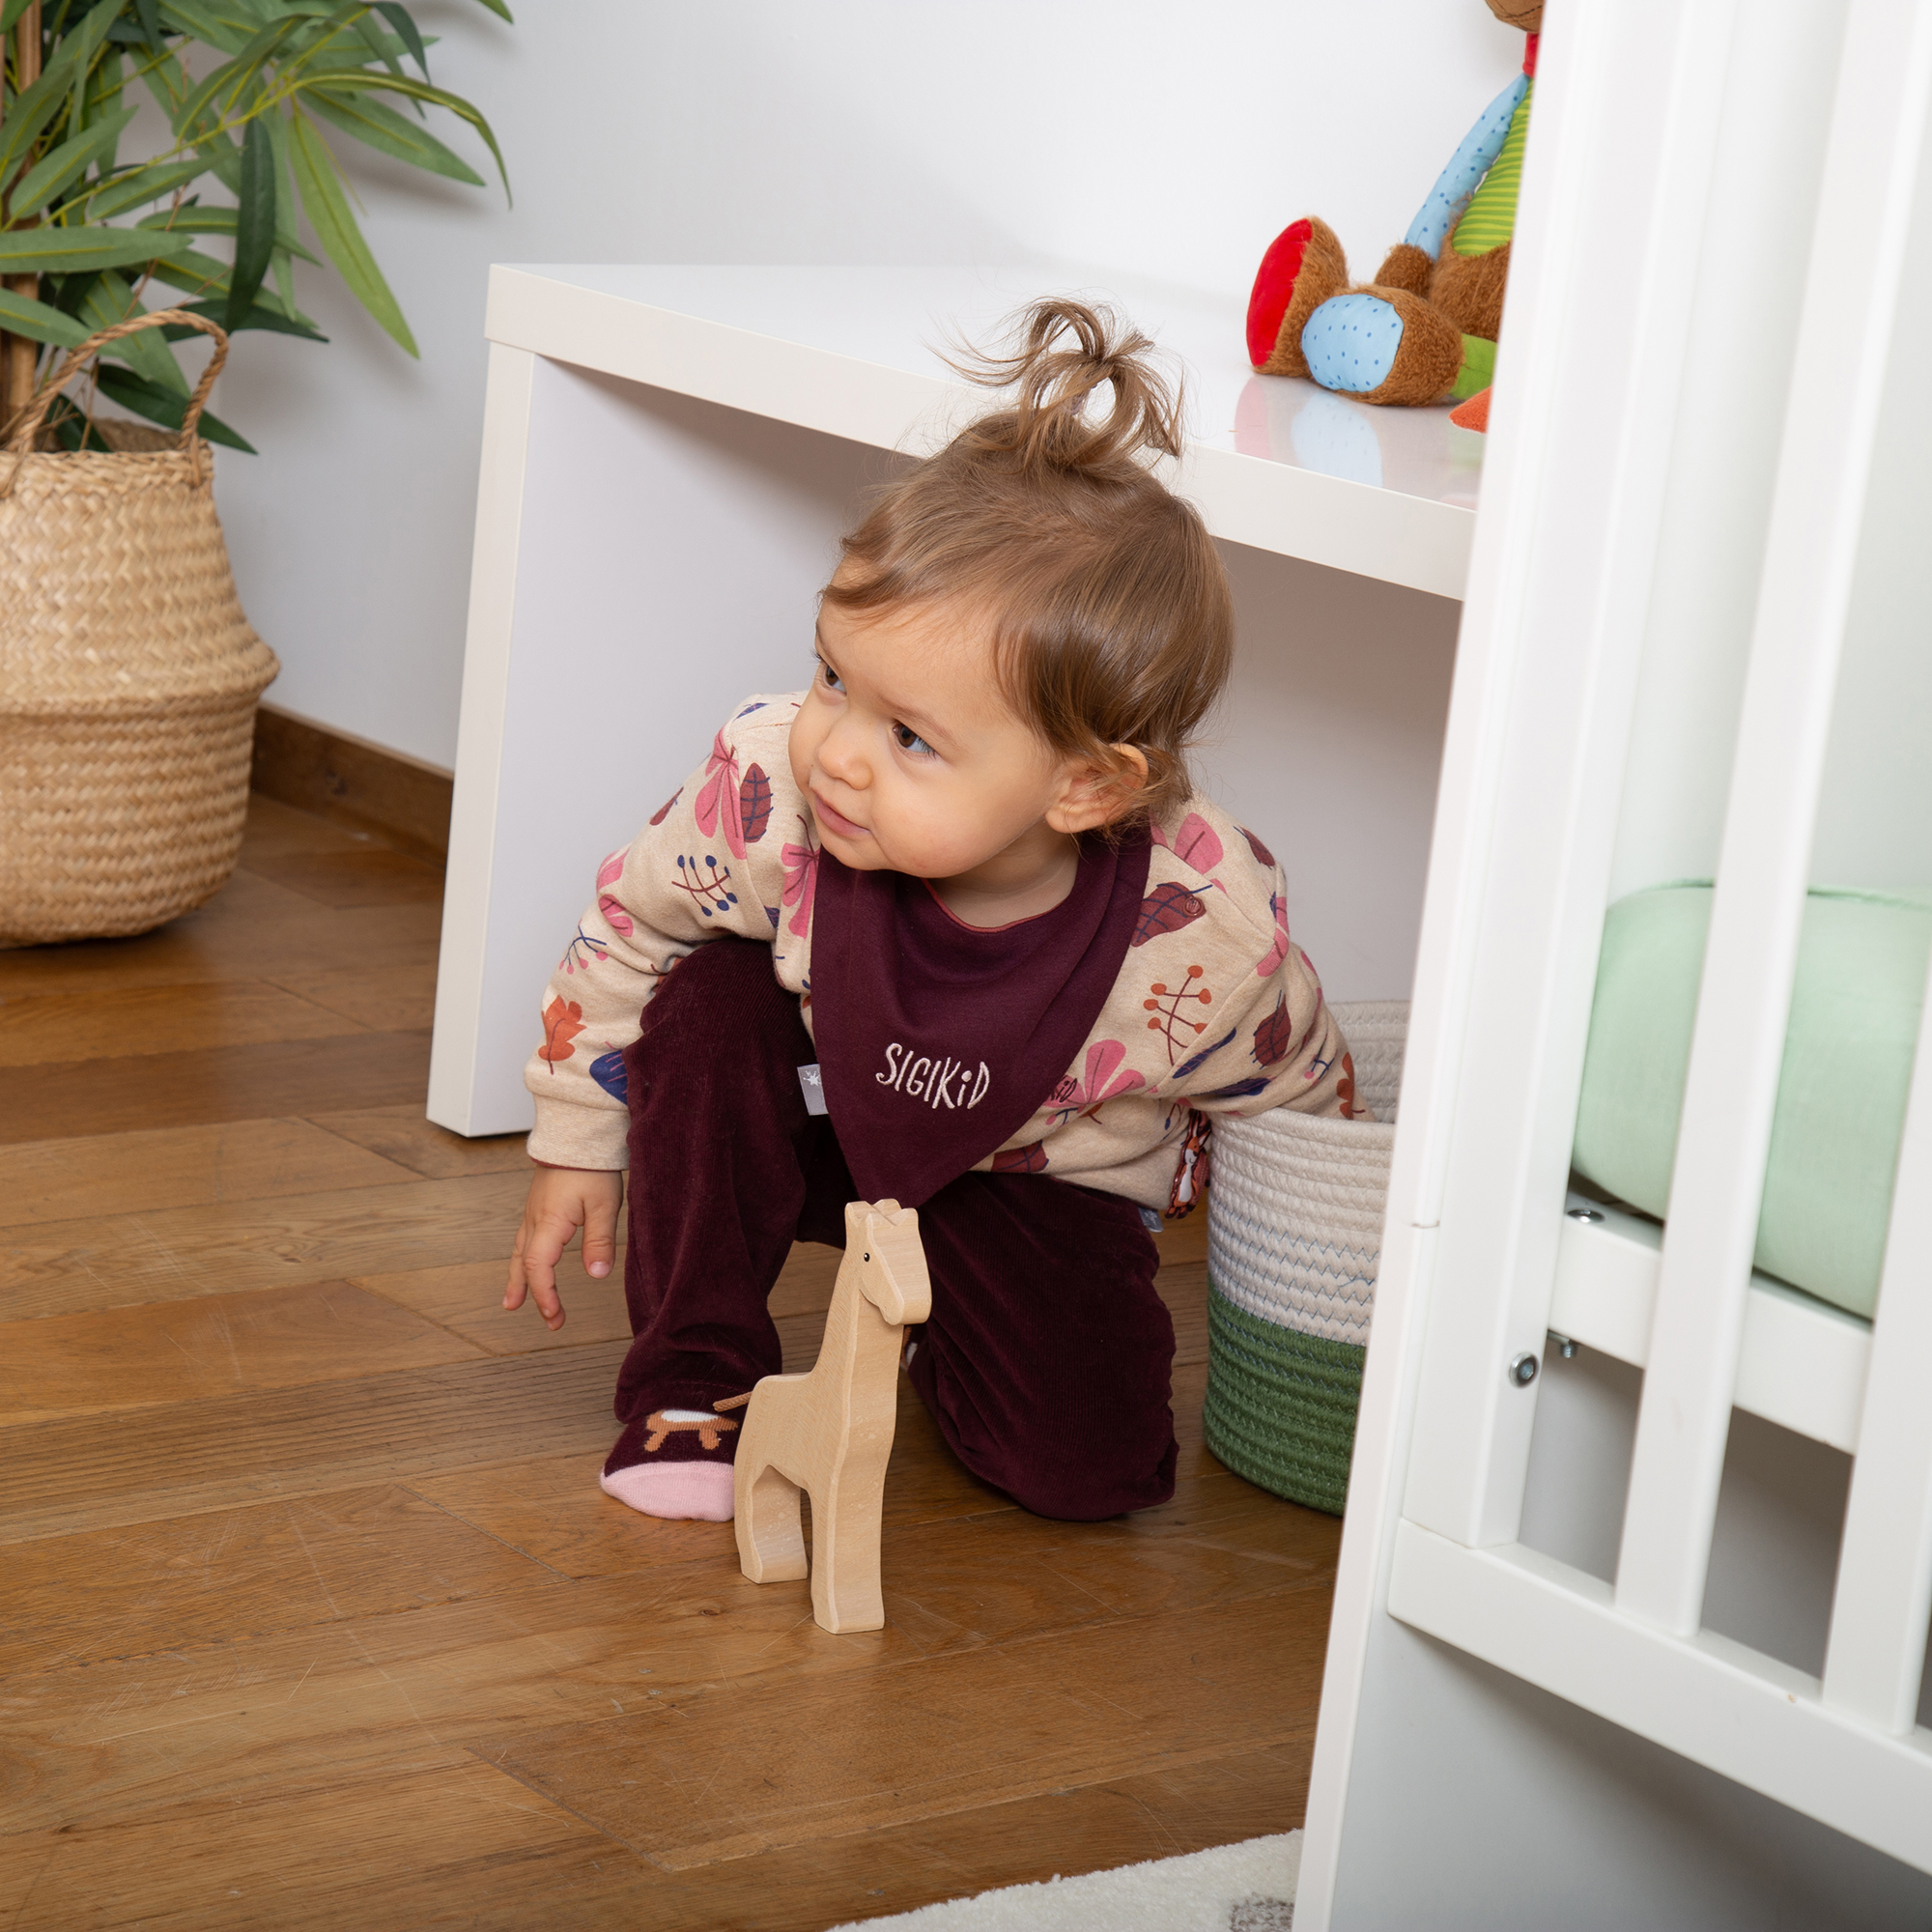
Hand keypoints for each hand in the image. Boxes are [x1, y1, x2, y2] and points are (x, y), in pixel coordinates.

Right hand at [505, 1165, 623, 1330]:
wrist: (575, 1134)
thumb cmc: (590, 1166)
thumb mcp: (603, 1204)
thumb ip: (599, 1240)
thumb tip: (596, 1275)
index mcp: (549, 1223)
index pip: (539, 1269)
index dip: (545, 1296)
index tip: (554, 1317)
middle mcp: (535, 1220)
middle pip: (525, 1266)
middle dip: (534, 1295)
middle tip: (548, 1320)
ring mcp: (533, 1212)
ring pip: (519, 1253)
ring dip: (518, 1279)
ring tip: (512, 1302)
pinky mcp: (538, 1206)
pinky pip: (523, 1239)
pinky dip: (521, 1259)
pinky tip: (525, 1265)